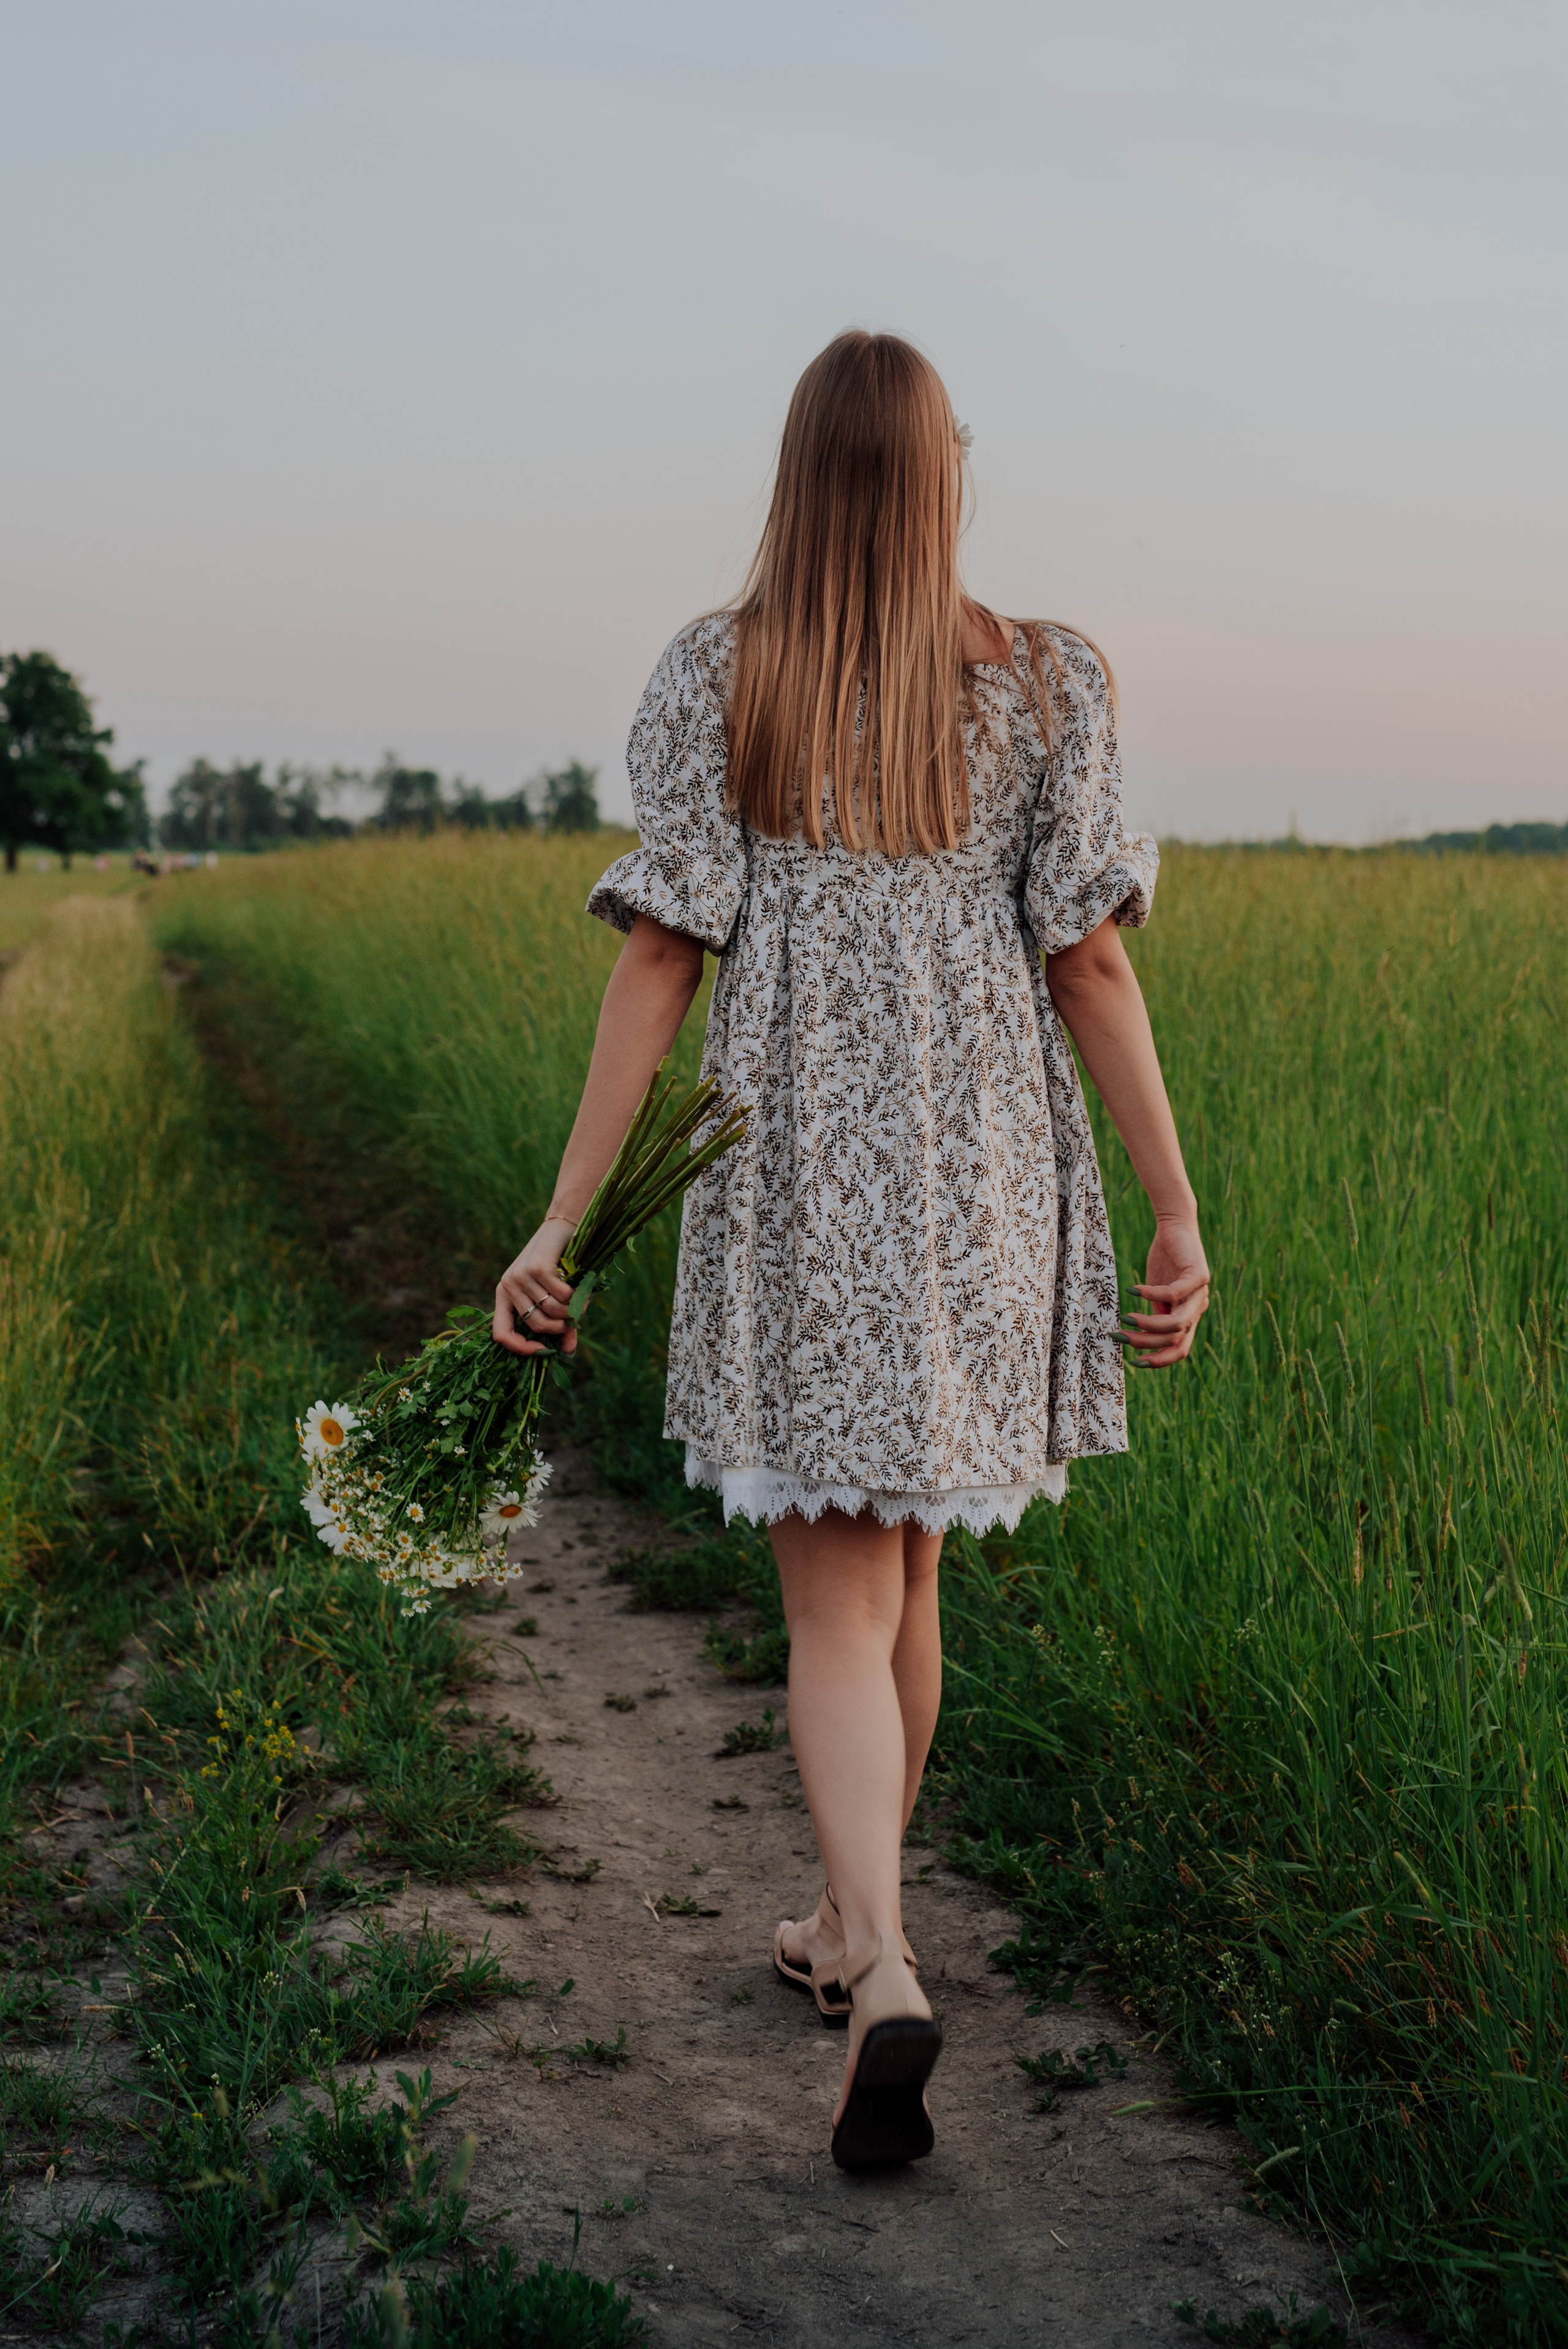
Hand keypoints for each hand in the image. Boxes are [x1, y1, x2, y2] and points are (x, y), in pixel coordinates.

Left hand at [493, 1218, 579, 1358]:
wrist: (563, 1227)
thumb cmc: (557, 1266)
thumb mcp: (553, 1296)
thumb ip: (558, 1323)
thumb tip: (568, 1352)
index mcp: (504, 1296)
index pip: (500, 1334)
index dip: (520, 1349)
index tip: (544, 1351)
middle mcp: (508, 1286)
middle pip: (535, 1325)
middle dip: (560, 1328)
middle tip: (574, 1319)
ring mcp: (520, 1275)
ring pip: (551, 1311)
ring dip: (573, 1312)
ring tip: (582, 1303)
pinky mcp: (537, 1267)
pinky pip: (561, 1296)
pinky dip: (576, 1297)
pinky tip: (581, 1289)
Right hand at [1121, 1217, 1209, 1368]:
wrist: (1176, 1226)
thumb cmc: (1165, 1259)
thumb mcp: (1157, 1293)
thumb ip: (1157, 1314)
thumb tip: (1145, 1336)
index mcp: (1189, 1316)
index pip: (1180, 1350)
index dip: (1159, 1361)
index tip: (1134, 1363)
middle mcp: (1198, 1308)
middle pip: (1175, 1340)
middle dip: (1145, 1343)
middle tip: (1120, 1335)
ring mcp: (1201, 1293)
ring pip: (1177, 1323)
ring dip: (1148, 1325)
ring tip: (1126, 1318)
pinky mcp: (1199, 1276)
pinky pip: (1173, 1294)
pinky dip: (1150, 1295)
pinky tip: (1133, 1290)